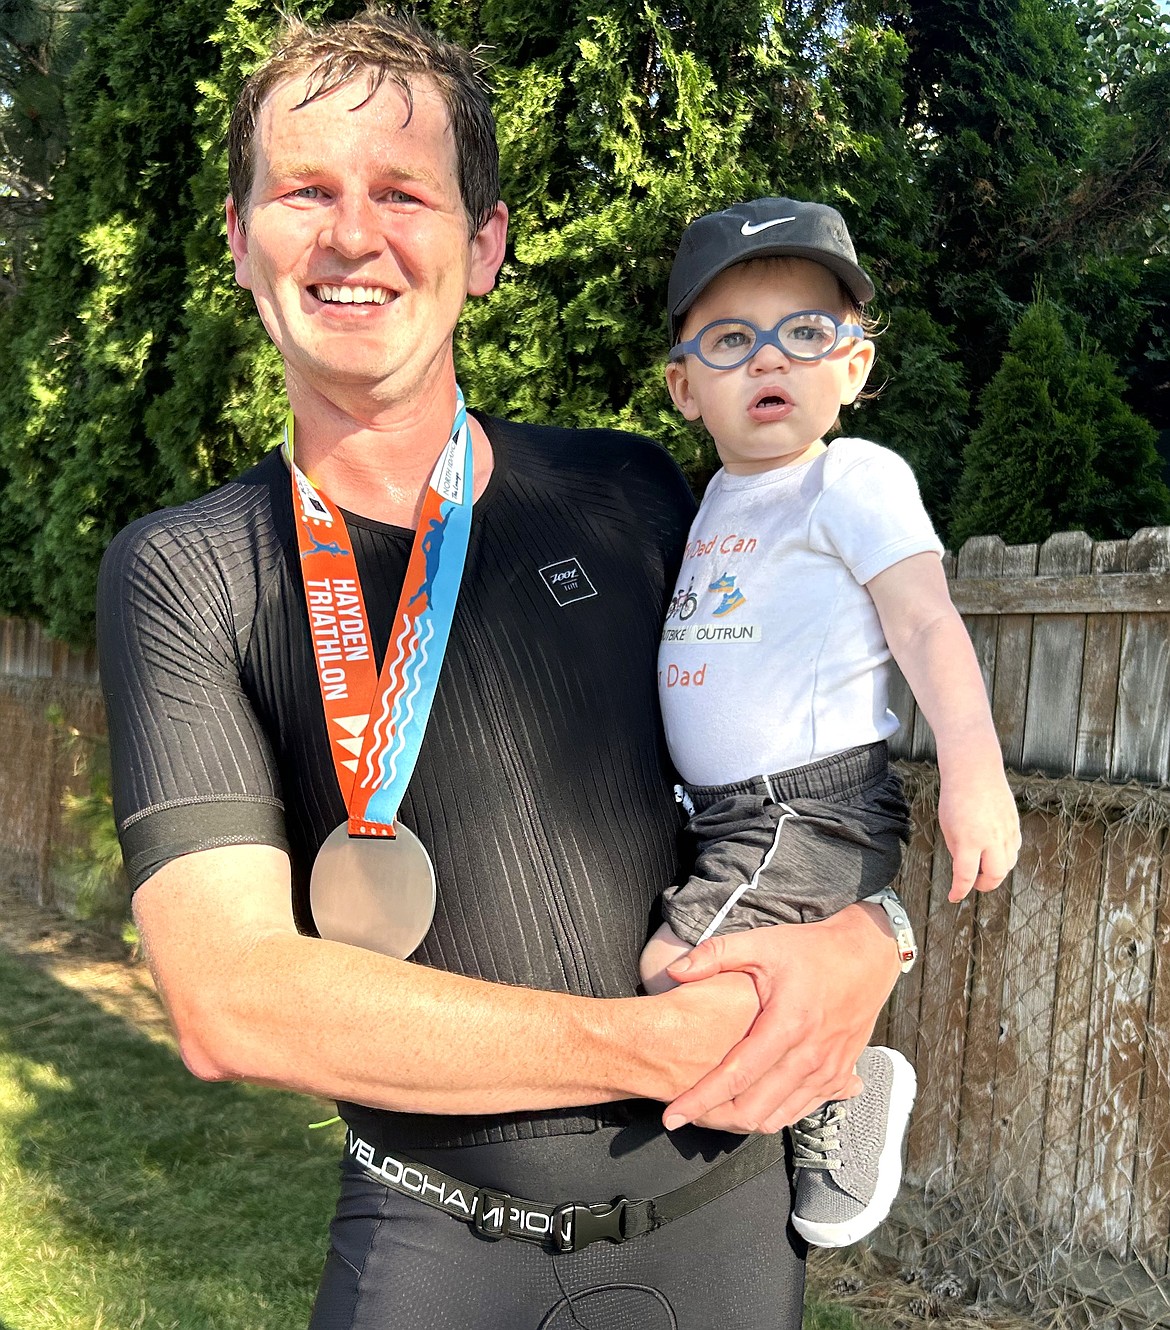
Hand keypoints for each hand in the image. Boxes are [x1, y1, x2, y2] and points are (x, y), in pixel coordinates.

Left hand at [659, 903, 900, 1133]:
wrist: (868, 955)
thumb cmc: (811, 949)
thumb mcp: (761, 943)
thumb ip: (714, 955)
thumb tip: (673, 972)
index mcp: (787, 1025)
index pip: (736, 1076)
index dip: (701, 1099)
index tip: (673, 1116)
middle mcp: (810, 1056)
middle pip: (756, 1109)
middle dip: (717, 1118)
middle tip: (688, 1114)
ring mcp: (828, 1071)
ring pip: (779, 1118)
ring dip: (743, 1122)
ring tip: (713, 1115)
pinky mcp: (839, 1077)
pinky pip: (801, 1111)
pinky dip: (773, 1115)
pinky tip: (751, 1106)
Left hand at [938, 763, 1020, 901]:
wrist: (975, 772)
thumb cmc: (956, 797)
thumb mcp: (947, 827)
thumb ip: (957, 850)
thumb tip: (965, 867)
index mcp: (969, 841)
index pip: (966, 877)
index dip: (959, 891)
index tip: (954, 896)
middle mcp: (991, 839)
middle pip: (995, 877)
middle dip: (983, 885)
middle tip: (972, 883)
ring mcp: (1006, 833)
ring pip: (1008, 865)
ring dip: (996, 872)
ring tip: (981, 866)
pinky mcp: (1015, 826)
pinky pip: (1014, 850)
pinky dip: (1004, 857)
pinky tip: (994, 851)